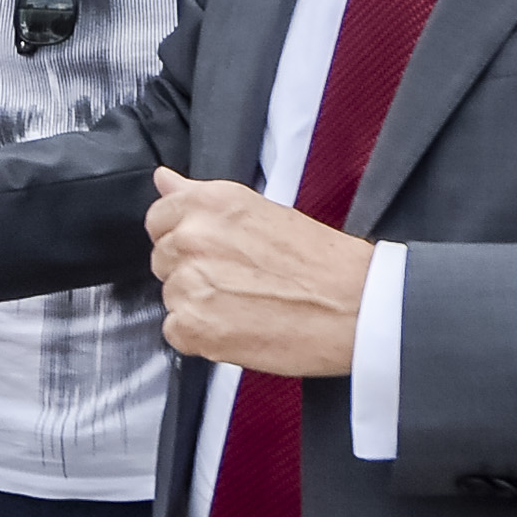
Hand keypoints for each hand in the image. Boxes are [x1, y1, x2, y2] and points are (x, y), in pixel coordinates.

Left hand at [147, 169, 369, 373]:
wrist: (357, 307)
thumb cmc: (324, 262)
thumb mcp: (261, 210)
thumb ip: (200, 198)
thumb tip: (165, 180)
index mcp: (209, 203)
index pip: (158, 218)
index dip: (181, 236)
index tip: (207, 249)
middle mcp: (192, 238)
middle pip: (162, 259)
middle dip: (191, 270)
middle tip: (238, 279)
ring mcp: (189, 284)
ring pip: (171, 296)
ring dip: (198, 304)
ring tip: (246, 304)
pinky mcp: (193, 327)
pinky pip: (176, 332)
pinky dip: (201, 336)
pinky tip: (238, 326)